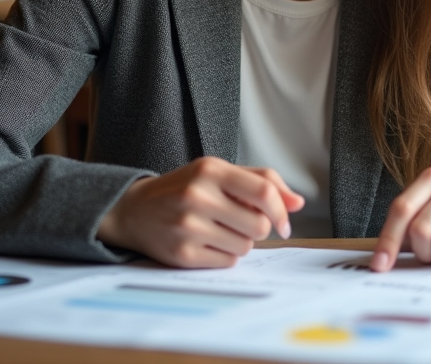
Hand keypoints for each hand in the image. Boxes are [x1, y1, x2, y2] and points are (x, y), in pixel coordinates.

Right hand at [97, 156, 304, 268]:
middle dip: (259, 228)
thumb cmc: (183, 188)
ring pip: (245, 246)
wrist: (133, 210)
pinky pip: (227, 262)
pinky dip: (225, 255)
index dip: (281, 210)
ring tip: (220, 230)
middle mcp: (198, 196)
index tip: (285, 222)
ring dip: (241, 242)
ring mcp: (188, 226)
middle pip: (259, 225)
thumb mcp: (218, 173)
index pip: (263, 191)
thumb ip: (260, 181)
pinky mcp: (182, 253)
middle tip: (242, 223)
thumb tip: (297, 202)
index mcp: (210, 170)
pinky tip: (208, 243)